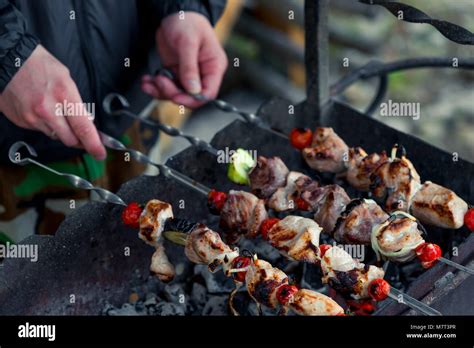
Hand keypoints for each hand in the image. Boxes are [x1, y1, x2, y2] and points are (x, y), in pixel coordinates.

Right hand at [0, 45, 105, 159]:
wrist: (9, 60)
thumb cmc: (41, 66)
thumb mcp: (67, 81)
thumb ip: (77, 104)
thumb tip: (87, 124)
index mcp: (64, 96)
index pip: (84, 129)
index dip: (94, 145)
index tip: (100, 153)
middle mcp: (48, 110)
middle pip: (70, 139)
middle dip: (78, 139)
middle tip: (80, 133)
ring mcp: (32, 117)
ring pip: (55, 136)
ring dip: (60, 130)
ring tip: (55, 112)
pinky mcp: (21, 121)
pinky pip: (40, 130)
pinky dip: (44, 125)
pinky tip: (40, 109)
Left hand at [141, 12, 227, 107]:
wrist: (175, 13)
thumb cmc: (187, 22)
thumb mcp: (188, 43)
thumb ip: (190, 67)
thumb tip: (193, 90)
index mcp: (214, 67)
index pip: (208, 93)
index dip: (193, 99)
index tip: (177, 97)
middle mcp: (203, 73)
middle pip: (190, 96)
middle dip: (173, 92)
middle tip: (160, 81)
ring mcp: (188, 75)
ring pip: (176, 94)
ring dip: (161, 91)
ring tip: (151, 81)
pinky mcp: (176, 73)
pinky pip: (166, 87)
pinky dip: (155, 87)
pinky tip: (148, 81)